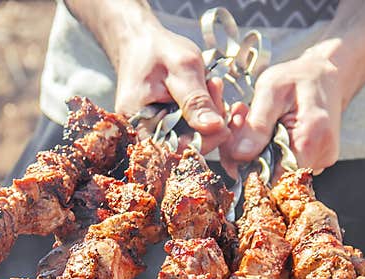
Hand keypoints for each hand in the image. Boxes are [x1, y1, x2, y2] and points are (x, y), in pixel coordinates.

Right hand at [113, 23, 228, 151]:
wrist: (141, 42)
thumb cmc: (157, 51)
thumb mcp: (182, 69)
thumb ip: (197, 100)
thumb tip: (215, 128)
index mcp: (140, 126)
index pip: (178, 149)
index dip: (206, 139)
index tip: (224, 119)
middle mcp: (145, 135)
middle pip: (188, 145)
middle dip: (210, 123)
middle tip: (215, 88)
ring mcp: (158, 131)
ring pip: (193, 137)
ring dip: (210, 115)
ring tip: (211, 85)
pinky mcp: (169, 125)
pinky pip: (192, 128)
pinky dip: (205, 112)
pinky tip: (207, 91)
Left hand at [224, 42, 346, 172]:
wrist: (325, 76)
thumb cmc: (298, 78)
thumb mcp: (271, 89)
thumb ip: (257, 124)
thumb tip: (240, 155)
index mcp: (310, 137)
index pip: (274, 176)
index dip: (249, 166)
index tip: (236, 146)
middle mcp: (320, 155)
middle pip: (274, 176)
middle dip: (252, 157)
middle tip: (245, 128)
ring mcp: (321, 161)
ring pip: (279, 172)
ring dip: (262, 154)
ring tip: (260, 125)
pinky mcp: (317, 162)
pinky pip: (288, 165)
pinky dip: (274, 153)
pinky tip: (271, 132)